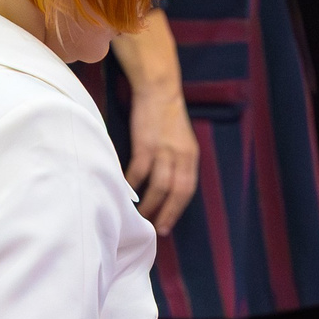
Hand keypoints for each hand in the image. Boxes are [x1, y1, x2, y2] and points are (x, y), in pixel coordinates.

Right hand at [124, 81, 199, 234]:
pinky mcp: (146, 145)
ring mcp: (164, 151)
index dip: (177, 209)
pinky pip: (139, 173)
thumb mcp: (180, 140)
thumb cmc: (166, 116)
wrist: (158, 90)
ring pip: (158, 187)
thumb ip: (177, 161)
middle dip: (166, 213)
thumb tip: (168, 185)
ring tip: (140, 215)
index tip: (167, 224)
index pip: (187, 190)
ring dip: (149, 204)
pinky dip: (133, 185)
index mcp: (191, 156)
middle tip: (155, 228)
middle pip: (176, 193)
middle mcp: (181, 156)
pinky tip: (127, 193)